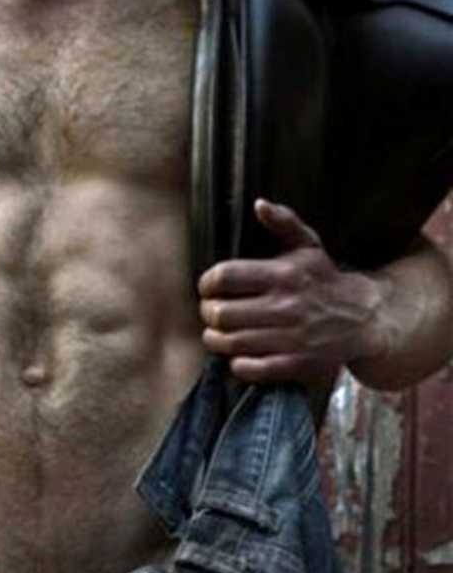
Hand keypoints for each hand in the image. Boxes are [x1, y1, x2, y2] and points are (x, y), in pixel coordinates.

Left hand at [198, 199, 385, 382]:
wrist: (366, 319)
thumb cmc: (326, 279)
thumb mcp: (309, 245)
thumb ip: (283, 222)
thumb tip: (259, 204)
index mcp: (283, 275)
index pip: (225, 277)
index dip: (207, 283)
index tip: (207, 287)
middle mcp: (285, 307)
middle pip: (221, 313)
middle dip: (207, 312)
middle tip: (209, 311)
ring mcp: (290, 338)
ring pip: (231, 342)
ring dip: (215, 338)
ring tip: (215, 332)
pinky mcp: (296, 364)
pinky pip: (251, 368)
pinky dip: (237, 363)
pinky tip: (238, 354)